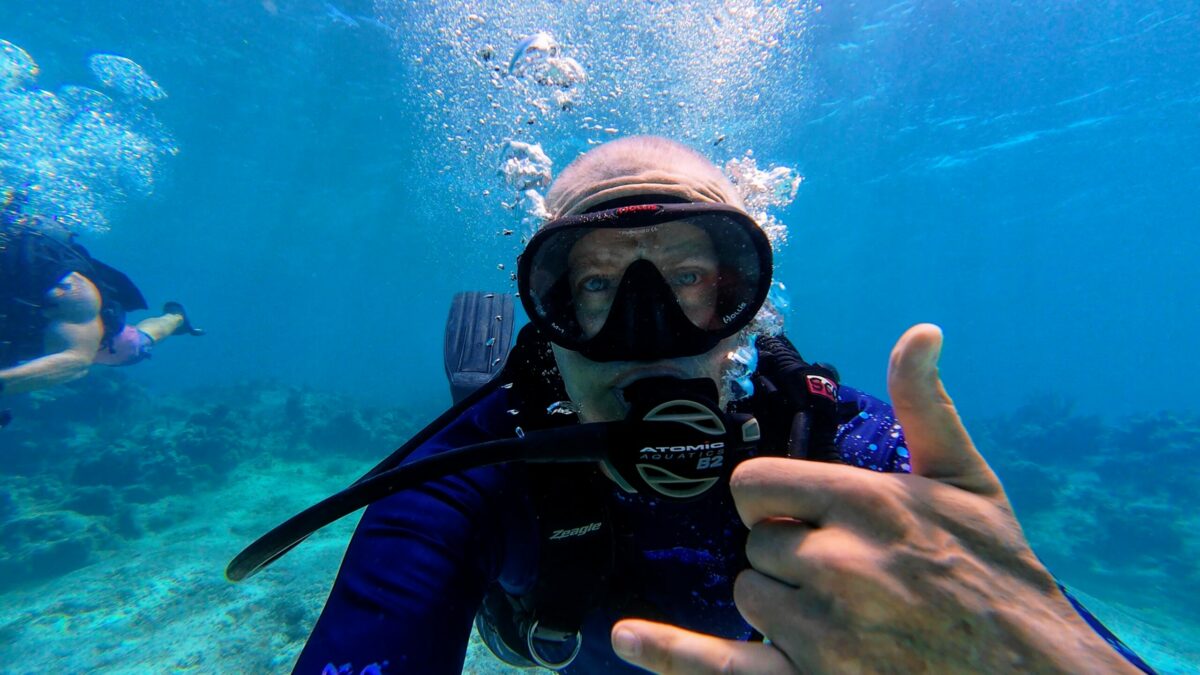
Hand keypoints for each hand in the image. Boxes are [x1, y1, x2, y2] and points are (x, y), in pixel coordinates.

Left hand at [611, 324, 1137, 673]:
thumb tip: (920, 332)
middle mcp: (839, 566)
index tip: (802, 511)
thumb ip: (927, 408)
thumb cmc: (1002, 579)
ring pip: (750, 597)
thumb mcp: (971, 484)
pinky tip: (629, 636)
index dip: (775, 498)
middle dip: (790, 552)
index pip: (757, 483)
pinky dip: (671, 653)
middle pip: (756, 543)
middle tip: (848, 574)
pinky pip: (722, 668)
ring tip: (847, 617)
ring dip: (781, 605)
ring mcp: (824, 634)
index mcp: (869, 506)